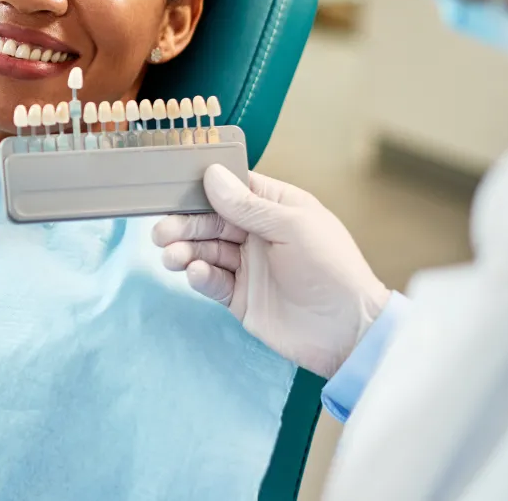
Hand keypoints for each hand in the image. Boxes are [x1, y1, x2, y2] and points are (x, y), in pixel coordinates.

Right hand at [151, 165, 391, 378]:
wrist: (347, 332)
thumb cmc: (331, 269)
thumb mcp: (293, 227)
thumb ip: (248, 205)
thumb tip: (212, 175)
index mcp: (276, 208)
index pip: (232, 189)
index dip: (204, 188)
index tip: (173, 187)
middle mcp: (258, 234)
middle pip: (211, 221)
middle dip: (185, 224)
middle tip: (160, 232)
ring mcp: (248, 267)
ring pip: (206, 250)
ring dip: (185, 250)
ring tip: (172, 257)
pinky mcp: (240, 297)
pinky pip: (212, 281)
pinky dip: (200, 276)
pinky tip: (196, 273)